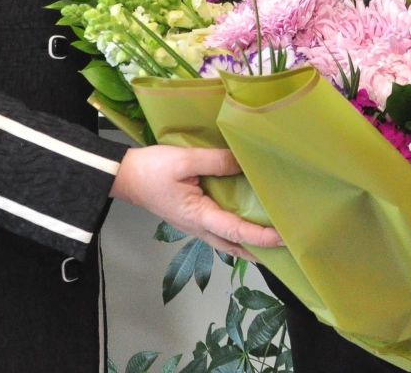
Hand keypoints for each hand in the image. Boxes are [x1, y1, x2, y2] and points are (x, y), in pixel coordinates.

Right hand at [110, 146, 282, 258]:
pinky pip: (218, 231)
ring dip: (249, 245)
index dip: (262, 236)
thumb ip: (215, 161)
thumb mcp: (184, 161)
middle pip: (234, 246)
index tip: (284, 236)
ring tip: (271, 242)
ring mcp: (194, 225)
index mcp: (199, 216)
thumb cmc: (150, 170)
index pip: (236, 231)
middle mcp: (199, 227)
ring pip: (226, 242)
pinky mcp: (191, 216)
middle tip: (286, 247)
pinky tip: (244, 223)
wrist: (123, 176)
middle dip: (261, 250)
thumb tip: (243, 162)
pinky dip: (235, 233)